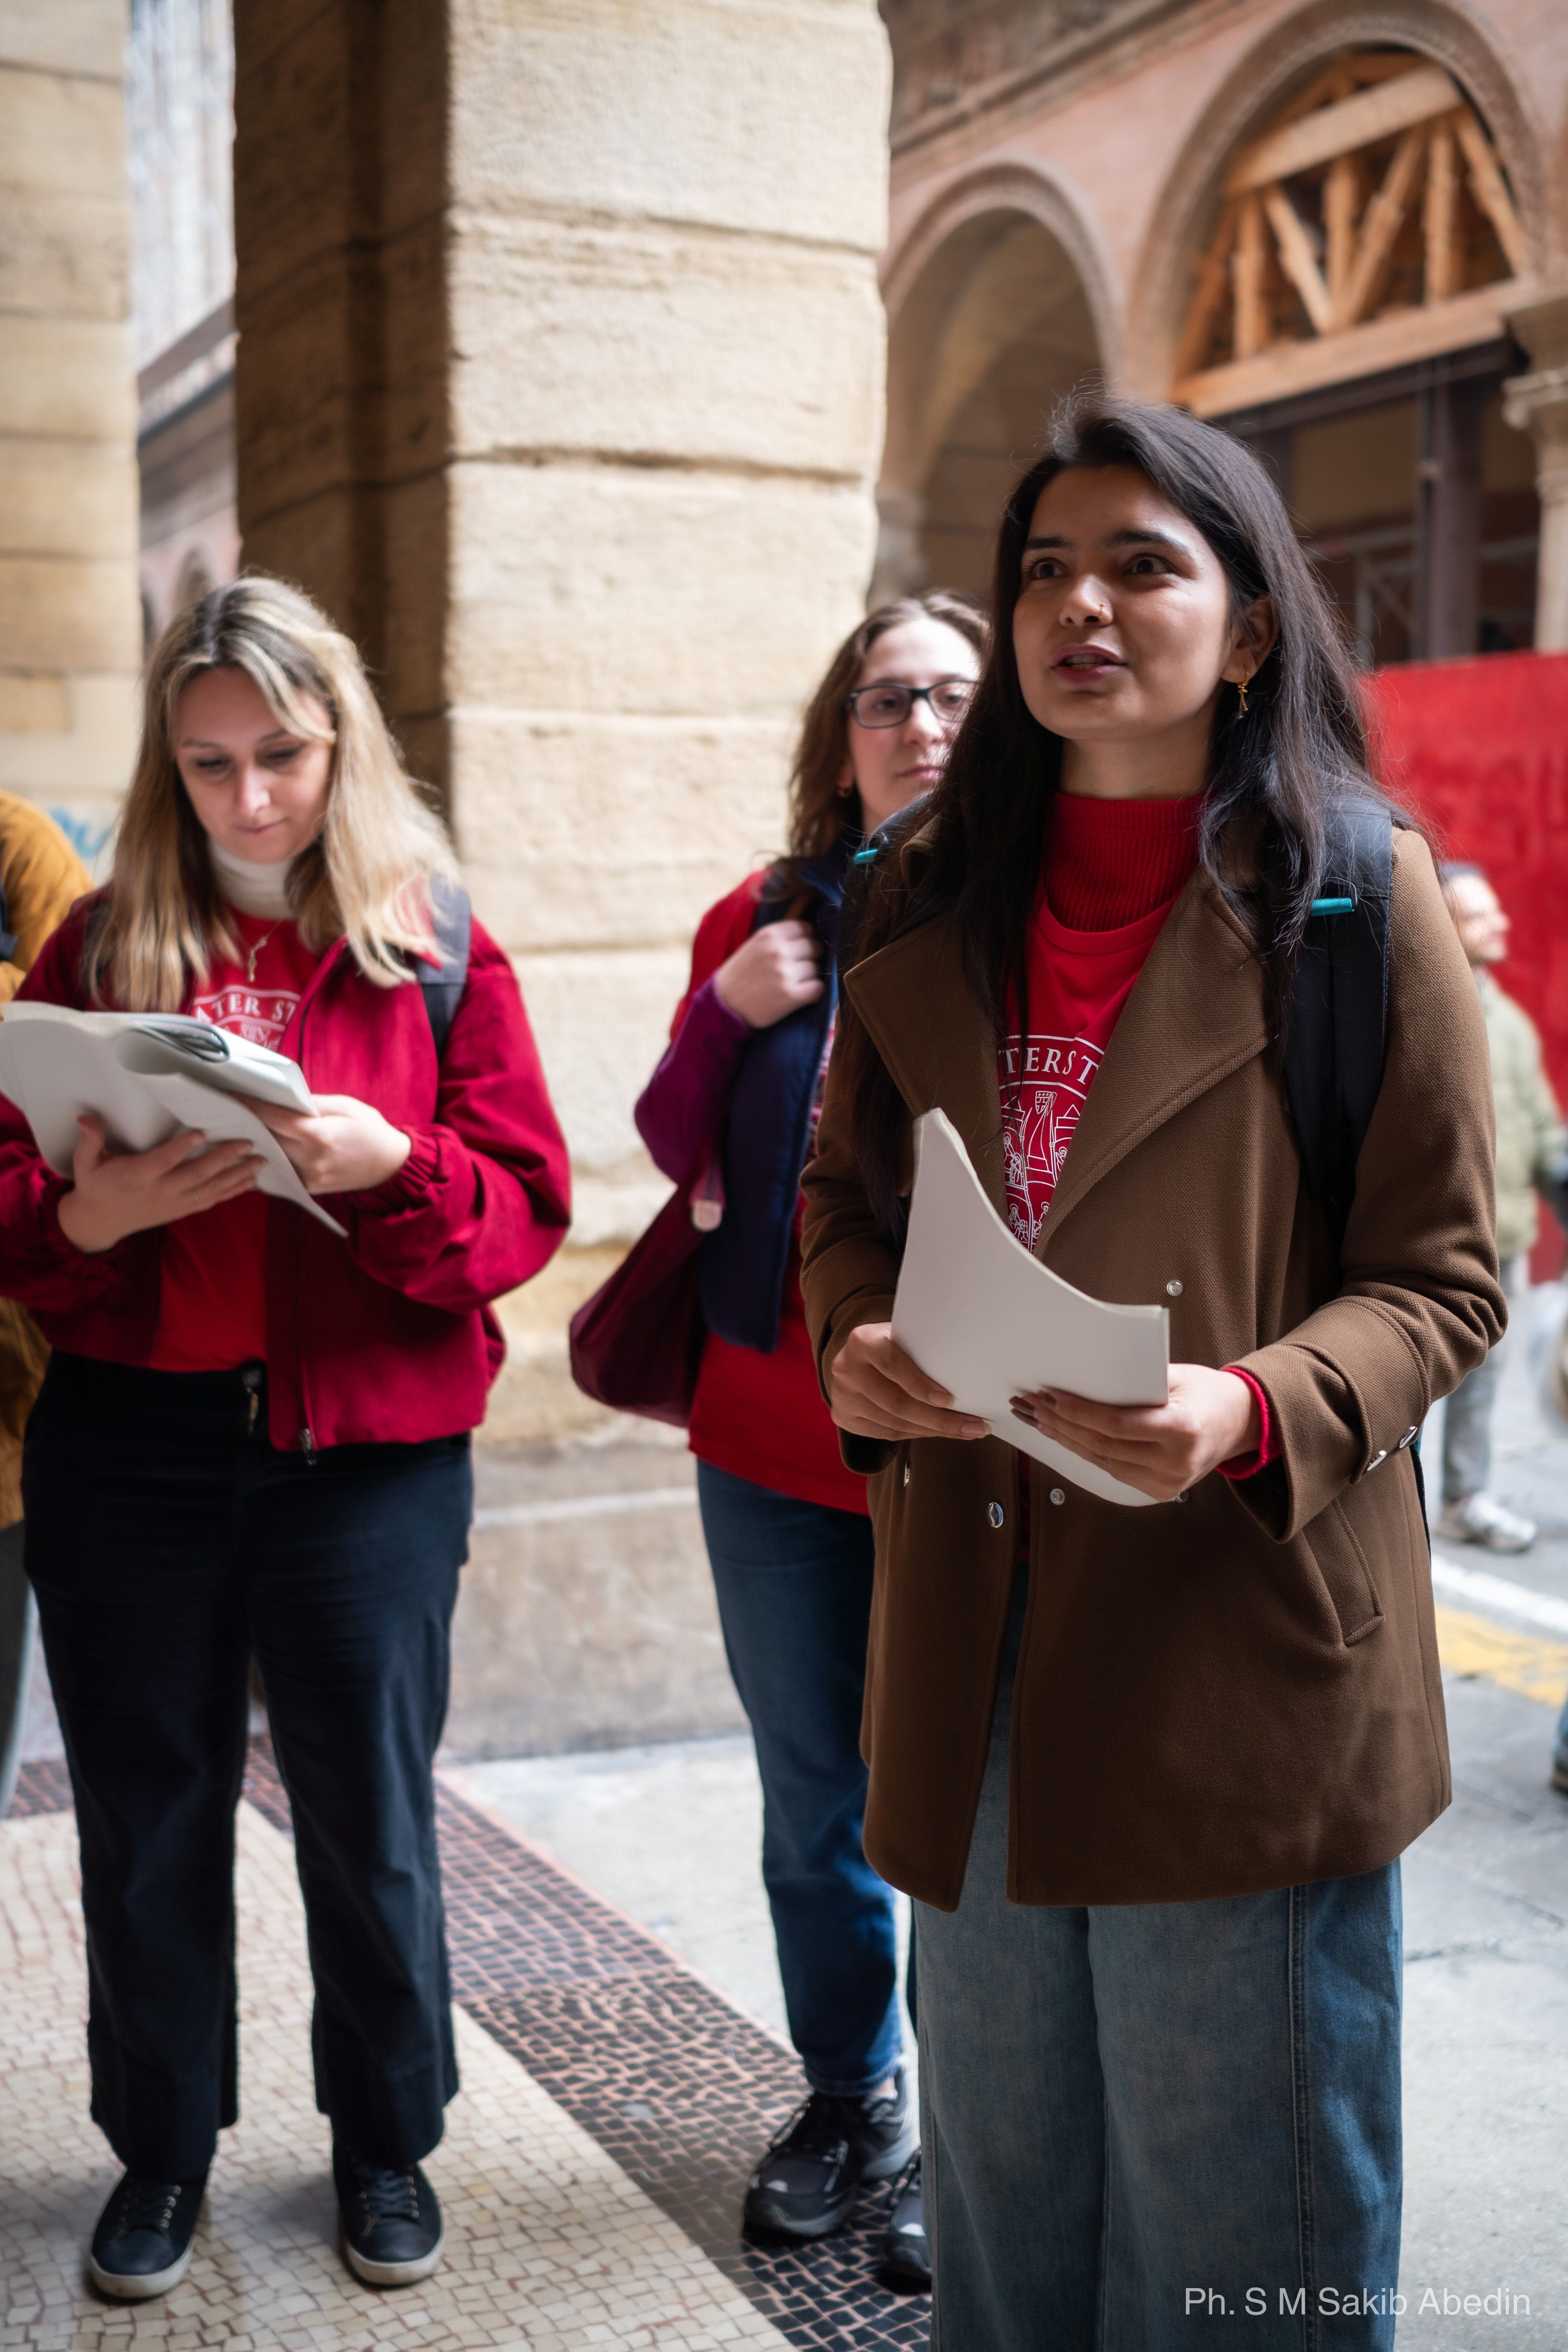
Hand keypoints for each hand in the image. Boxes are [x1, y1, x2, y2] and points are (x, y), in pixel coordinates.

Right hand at [56, 1114, 262, 1253]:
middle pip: (196, 1176)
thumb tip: (86, 1118)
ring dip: (237, 1177)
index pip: (162, 1161)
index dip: (182, 1148)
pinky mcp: (181, 1210)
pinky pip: (210, 1202)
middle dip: (224, 1160)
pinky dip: (231, 1193)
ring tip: (260, 1163)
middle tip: (247, 1144)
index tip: (202, 1132)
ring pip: (210, 1190)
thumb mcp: (85, 1163)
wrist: (99, 1222)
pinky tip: (251, 1183)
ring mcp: (173, 1204)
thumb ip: (90, 1140)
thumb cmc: (95, 1185)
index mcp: (137, 1177)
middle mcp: (160, 1192)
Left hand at [242, 1093, 411, 1194]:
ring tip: (244, 1125)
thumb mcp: (346, 1106)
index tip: (233, 1094)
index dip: (250, 1105)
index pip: (273, 1118)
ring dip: (257, 1141)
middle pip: (266, 1138)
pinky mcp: (308, 1187)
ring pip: (270, 1156)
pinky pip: (281, 1169)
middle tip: (233, 1107)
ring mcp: (307, 1177)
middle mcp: (309, 1159)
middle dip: (250, 1122)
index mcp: (318, 1135)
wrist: (391, 1165)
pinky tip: (264, 1146)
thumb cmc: (371, 1130)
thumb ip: (312, 1103)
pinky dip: (271, 1157)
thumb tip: (282, 1098)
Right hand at [713, 920, 824, 1027]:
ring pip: (816, 969)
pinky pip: (818, 988)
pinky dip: (813, 992)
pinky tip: (800, 995)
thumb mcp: (755, 945)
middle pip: (814, 947)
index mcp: (769, 934)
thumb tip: (811, 933)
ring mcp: (785, 972)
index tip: (798, 951)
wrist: (724, 1005)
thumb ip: (779, 937)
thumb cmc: (740, 975)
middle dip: (809, 958)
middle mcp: (778, 950)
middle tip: (796, 969)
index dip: (805, 940)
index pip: (806, 928)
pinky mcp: (791, 995)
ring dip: (809, 977)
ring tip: (793, 984)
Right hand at [828, 1321, 988, 1442]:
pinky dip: (918, 1435)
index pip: (892, 1364)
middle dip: (939, 1419)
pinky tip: (941, 1433)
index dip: (920, 1384)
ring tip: (966, 1431)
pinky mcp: (844, 1417)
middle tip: (974, 1426)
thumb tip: (969, 1376)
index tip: (950, 1400)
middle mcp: (846, 1368)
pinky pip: (888, 1434)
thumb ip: (924, 1350)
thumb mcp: (904, 1336)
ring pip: (895, 1423)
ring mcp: (842, 1396)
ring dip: (935, 1431)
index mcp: (862, 1340)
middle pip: (896, 1403)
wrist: (858, 1357)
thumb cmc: (893, 1344)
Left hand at [1010, 1363, 1260, 1502]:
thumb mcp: (1175, 1376)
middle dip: (1061, 1424)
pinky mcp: (1161, 1491)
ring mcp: (1169, 1482)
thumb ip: (1133, 1383)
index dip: (1077, 1411)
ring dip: (1067, 1440)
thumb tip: (1081, 1380)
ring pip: (1103, 1461)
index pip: (1115, 1424)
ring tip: (1039, 1420)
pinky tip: (1066, 1437)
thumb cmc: (1206, 1392)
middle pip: (1103, 1445)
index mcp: (1182, 1429)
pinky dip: (1088, 1453)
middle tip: (1032, 1405)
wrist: (1240, 1423)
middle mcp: (1176, 1461)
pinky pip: (1114, 1471)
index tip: (1049, 1395)